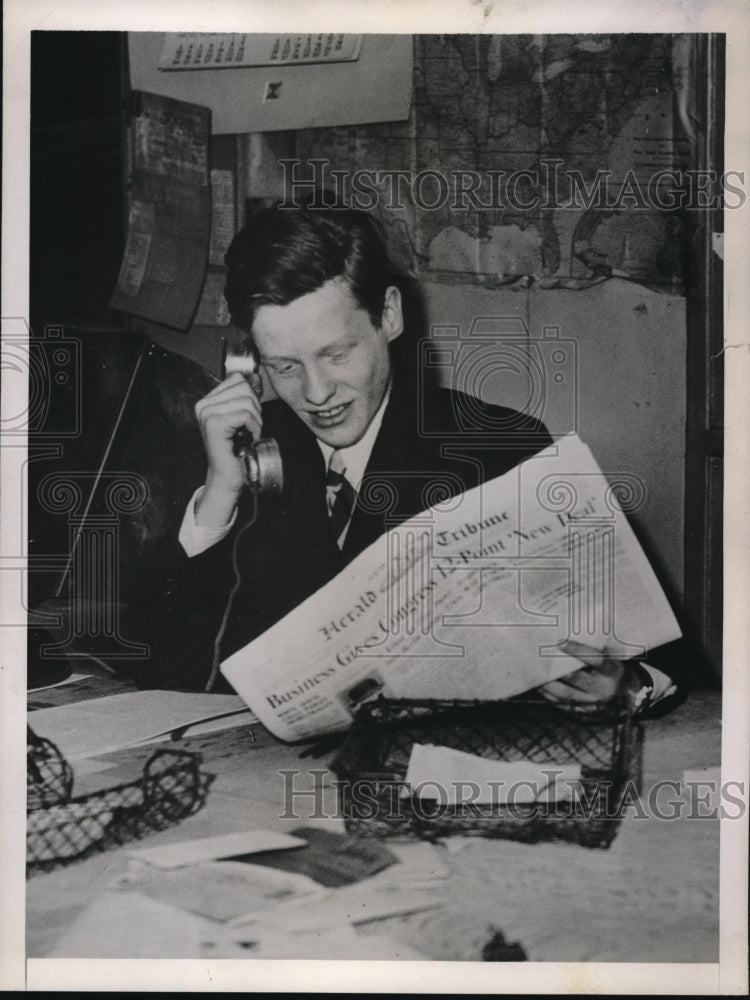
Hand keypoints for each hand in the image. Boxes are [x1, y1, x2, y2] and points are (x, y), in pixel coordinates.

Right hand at [194, 373, 262, 525]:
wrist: (228, 476)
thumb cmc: (236, 449)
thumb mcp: (242, 417)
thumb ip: (246, 396)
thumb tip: (255, 377)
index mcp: (207, 401)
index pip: (237, 379)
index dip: (251, 395)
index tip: (249, 416)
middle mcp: (203, 405)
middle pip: (244, 387)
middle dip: (255, 408)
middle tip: (249, 428)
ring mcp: (207, 414)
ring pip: (247, 401)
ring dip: (255, 420)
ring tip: (248, 434)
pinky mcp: (214, 424)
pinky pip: (245, 414)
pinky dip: (254, 427)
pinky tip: (247, 439)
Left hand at [536, 640, 643, 709]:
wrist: (633, 698)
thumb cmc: (617, 671)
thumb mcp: (615, 659)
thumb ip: (600, 648)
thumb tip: (578, 630)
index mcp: (613, 672)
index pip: (595, 659)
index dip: (577, 650)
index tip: (559, 641)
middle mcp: (604, 689)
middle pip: (576, 679)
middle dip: (556, 669)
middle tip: (539, 658)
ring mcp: (595, 704)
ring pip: (567, 695)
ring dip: (549, 685)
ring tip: (535, 674)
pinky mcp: (587, 715)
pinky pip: (565, 706)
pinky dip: (551, 697)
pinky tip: (541, 688)